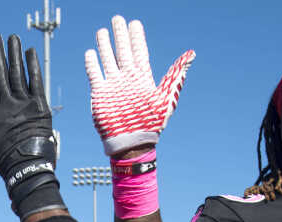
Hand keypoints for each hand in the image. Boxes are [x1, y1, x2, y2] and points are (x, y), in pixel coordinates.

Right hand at [0, 33, 62, 217]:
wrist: (27, 167)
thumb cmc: (5, 161)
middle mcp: (7, 105)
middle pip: (0, 73)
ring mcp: (24, 104)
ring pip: (17, 74)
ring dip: (14, 54)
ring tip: (13, 37)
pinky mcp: (40, 107)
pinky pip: (37, 82)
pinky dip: (33, 66)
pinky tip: (30, 52)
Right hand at [84, 15, 194, 155]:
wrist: (131, 141)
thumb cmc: (151, 123)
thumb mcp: (166, 97)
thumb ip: (175, 74)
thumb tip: (191, 55)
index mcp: (143, 78)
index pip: (139, 52)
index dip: (137, 38)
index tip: (135, 23)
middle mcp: (127, 79)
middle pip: (122, 52)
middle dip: (120, 35)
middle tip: (117, 19)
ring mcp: (113, 86)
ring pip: (108, 60)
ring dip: (105, 46)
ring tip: (102, 31)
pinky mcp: (100, 94)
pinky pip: (95, 75)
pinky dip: (92, 64)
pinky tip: (90, 53)